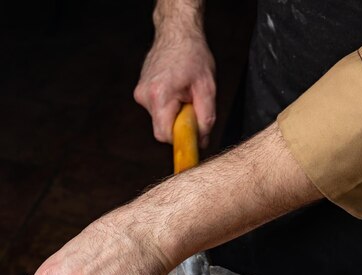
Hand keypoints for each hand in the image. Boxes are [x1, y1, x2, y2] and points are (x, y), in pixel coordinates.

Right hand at [134, 32, 215, 147]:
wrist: (177, 32)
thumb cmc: (193, 55)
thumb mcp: (207, 88)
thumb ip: (206, 118)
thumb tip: (201, 141)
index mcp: (160, 95)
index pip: (165, 134)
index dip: (180, 139)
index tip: (193, 138)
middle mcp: (145, 96)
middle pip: (162, 130)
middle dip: (179, 126)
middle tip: (192, 108)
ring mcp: (140, 94)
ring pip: (160, 121)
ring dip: (175, 115)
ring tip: (184, 94)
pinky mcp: (140, 93)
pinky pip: (157, 111)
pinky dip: (169, 108)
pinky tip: (176, 91)